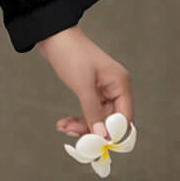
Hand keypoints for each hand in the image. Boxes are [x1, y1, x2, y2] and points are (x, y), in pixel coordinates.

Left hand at [38, 25, 133, 143]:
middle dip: (92, 130)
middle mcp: (116, 88)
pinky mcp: (91, 90)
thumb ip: (93, 111)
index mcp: (121, 84)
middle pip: (111, 121)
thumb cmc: (72, 55)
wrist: (54, 36)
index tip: (96, 144)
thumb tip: (102, 136)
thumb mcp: (82, 85)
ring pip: (98, 118)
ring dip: (82, 126)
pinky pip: (89, 111)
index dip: (113, 134)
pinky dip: (78, 118)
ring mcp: (104, 90)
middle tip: (72, 135)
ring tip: (63, 127)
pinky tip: (63, 123)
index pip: (125, 118)